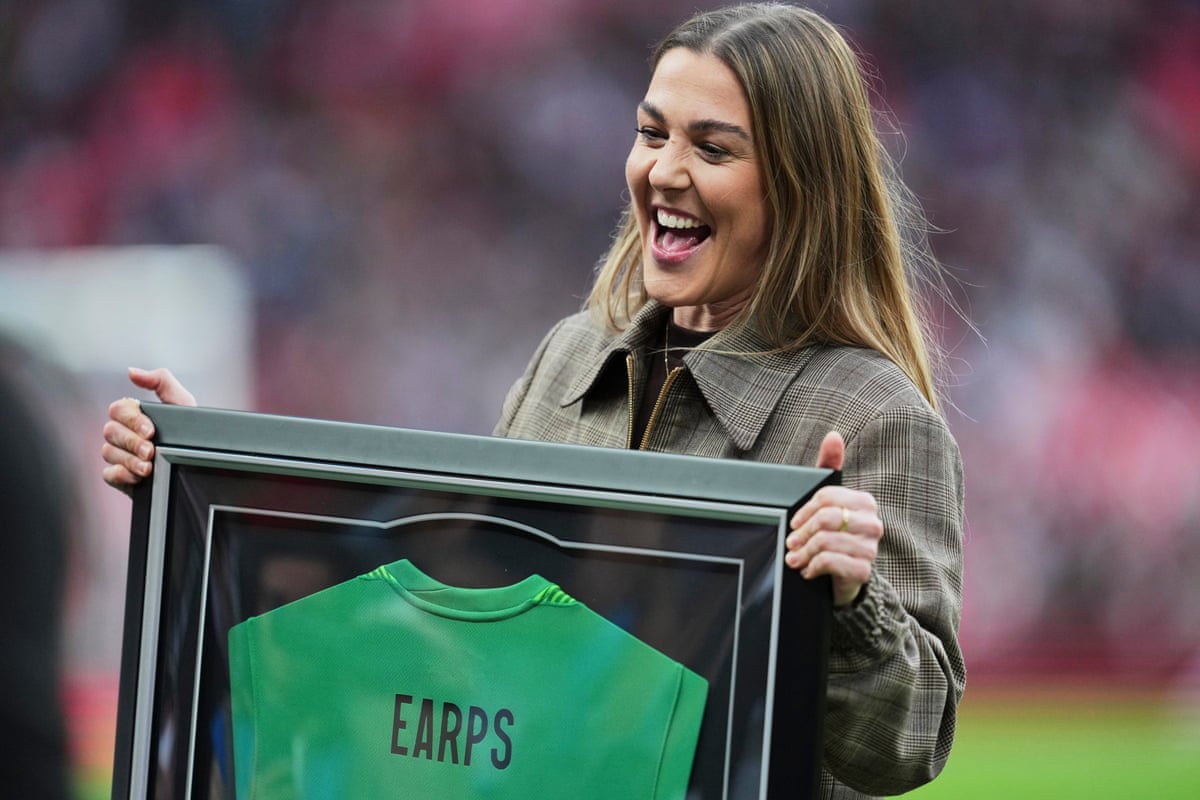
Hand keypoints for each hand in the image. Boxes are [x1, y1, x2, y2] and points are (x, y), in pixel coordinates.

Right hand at [101, 367, 195, 492]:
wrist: (201, 463)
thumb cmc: (192, 431)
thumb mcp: (183, 403)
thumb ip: (161, 381)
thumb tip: (132, 372)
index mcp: (134, 414)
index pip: (118, 410)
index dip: (132, 420)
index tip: (150, 431)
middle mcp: (123, 433)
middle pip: (110, 432)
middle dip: (132, 442)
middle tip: (151, 451)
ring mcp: (120, 454)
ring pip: (108, 453)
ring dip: (129, 460)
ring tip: (149, 467)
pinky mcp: (120, 476)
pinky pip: (108, 474)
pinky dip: (122, 475)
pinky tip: (139, 478)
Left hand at [785, 431, 882, 606]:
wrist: (842, 579)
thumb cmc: (832, 536)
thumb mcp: (827, 504)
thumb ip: (829, 468)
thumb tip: (834, 436)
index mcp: (864, 502)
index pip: (826, 498)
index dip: (804, 511)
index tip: (794, 523)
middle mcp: (873, 524)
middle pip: (825, 519)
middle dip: (802, 533)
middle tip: (791, 543)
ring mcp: (870, 549)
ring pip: (825, 541)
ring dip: (803, 552)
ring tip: (795, 559)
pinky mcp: (864, 571)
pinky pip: (830, 561)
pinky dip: (812, 567)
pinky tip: (808, 571)